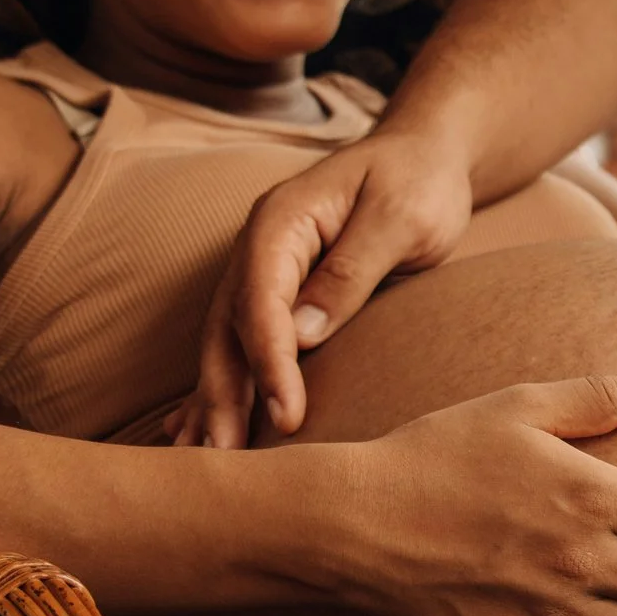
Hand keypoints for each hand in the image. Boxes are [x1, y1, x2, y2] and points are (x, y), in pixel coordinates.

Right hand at [183, 129, 475, 448]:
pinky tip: (194, 429)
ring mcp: (261, 271)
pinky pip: (239, 343)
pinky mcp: (276, 294)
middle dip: (223, 394)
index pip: (261, 298)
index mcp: (283, 220)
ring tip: (205, 459)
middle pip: (227, 327)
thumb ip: (353, 271)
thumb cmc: (418, 181)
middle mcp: (259, 247)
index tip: (284, 415)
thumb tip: (304, 334)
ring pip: (224, 342)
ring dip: (213, 399)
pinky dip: (219, 385)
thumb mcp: (400, 217)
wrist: (422, 156)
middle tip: (225, 459)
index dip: (269, 361)